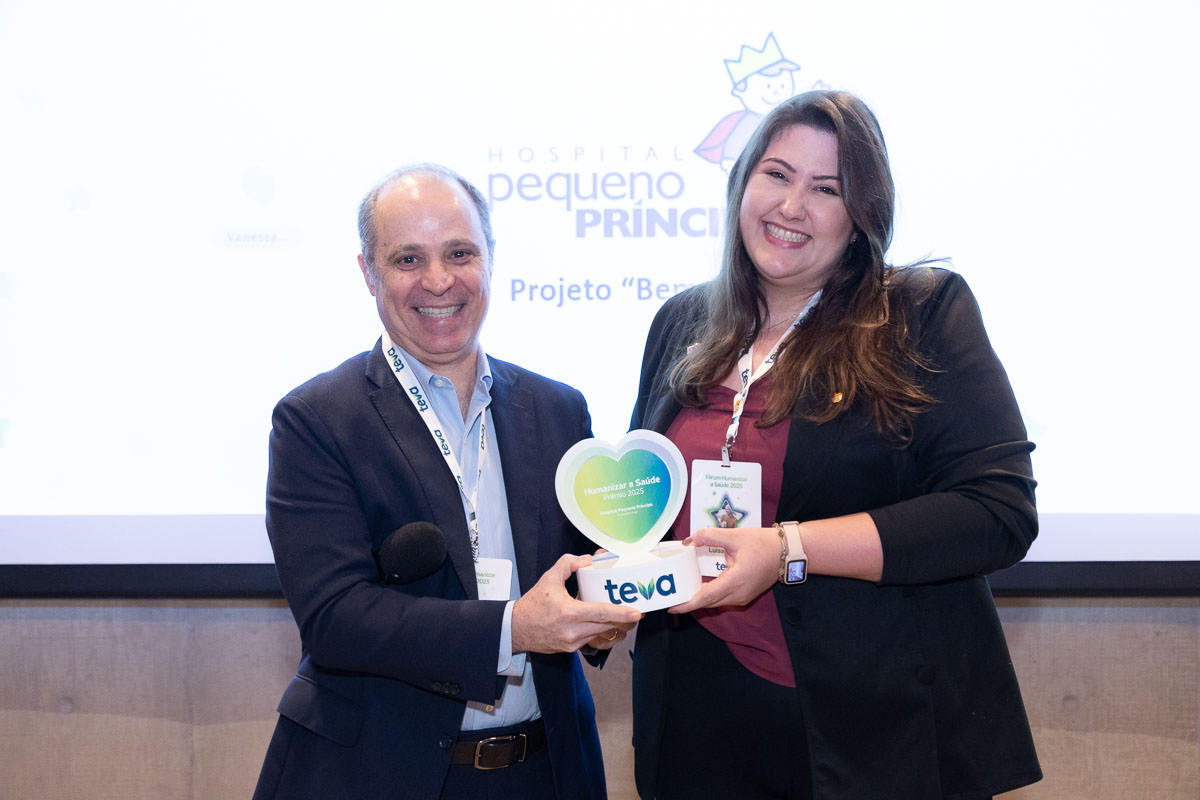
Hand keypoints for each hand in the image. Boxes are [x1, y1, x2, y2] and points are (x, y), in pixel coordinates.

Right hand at [512, 554, 640, 653]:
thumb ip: (568, 564)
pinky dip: (602, 634)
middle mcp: (572, 630)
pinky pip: (593, 642)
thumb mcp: (549, 578)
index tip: (636, 612)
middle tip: (636, 614)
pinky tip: (606, 627)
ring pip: (602, 636)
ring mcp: (572, 642)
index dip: (621, 613)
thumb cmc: (532, 604)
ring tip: (624, 620)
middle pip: (607, 627)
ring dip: (615, 629)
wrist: (516, 628)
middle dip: (625, 622)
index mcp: (569, 612)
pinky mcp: (571, 649)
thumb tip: (587, 559)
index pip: (601, 614)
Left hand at [669, 526, 779, 613]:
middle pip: (708, 602)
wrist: (787, 552)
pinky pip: (722, 599)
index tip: (672, 606)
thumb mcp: (734, 536)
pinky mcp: (744, 595)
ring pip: (715, 602)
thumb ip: (709, 536)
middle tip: (669, 597)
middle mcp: (738, 594)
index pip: (706, 597)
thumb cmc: (763, 544)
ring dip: (698, 598)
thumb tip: (689, 540)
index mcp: (736, 581)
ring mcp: (742, 597)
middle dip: (688, 602)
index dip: (687, 603)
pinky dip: (709, 595)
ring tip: (680, 591)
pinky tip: (698, 586)